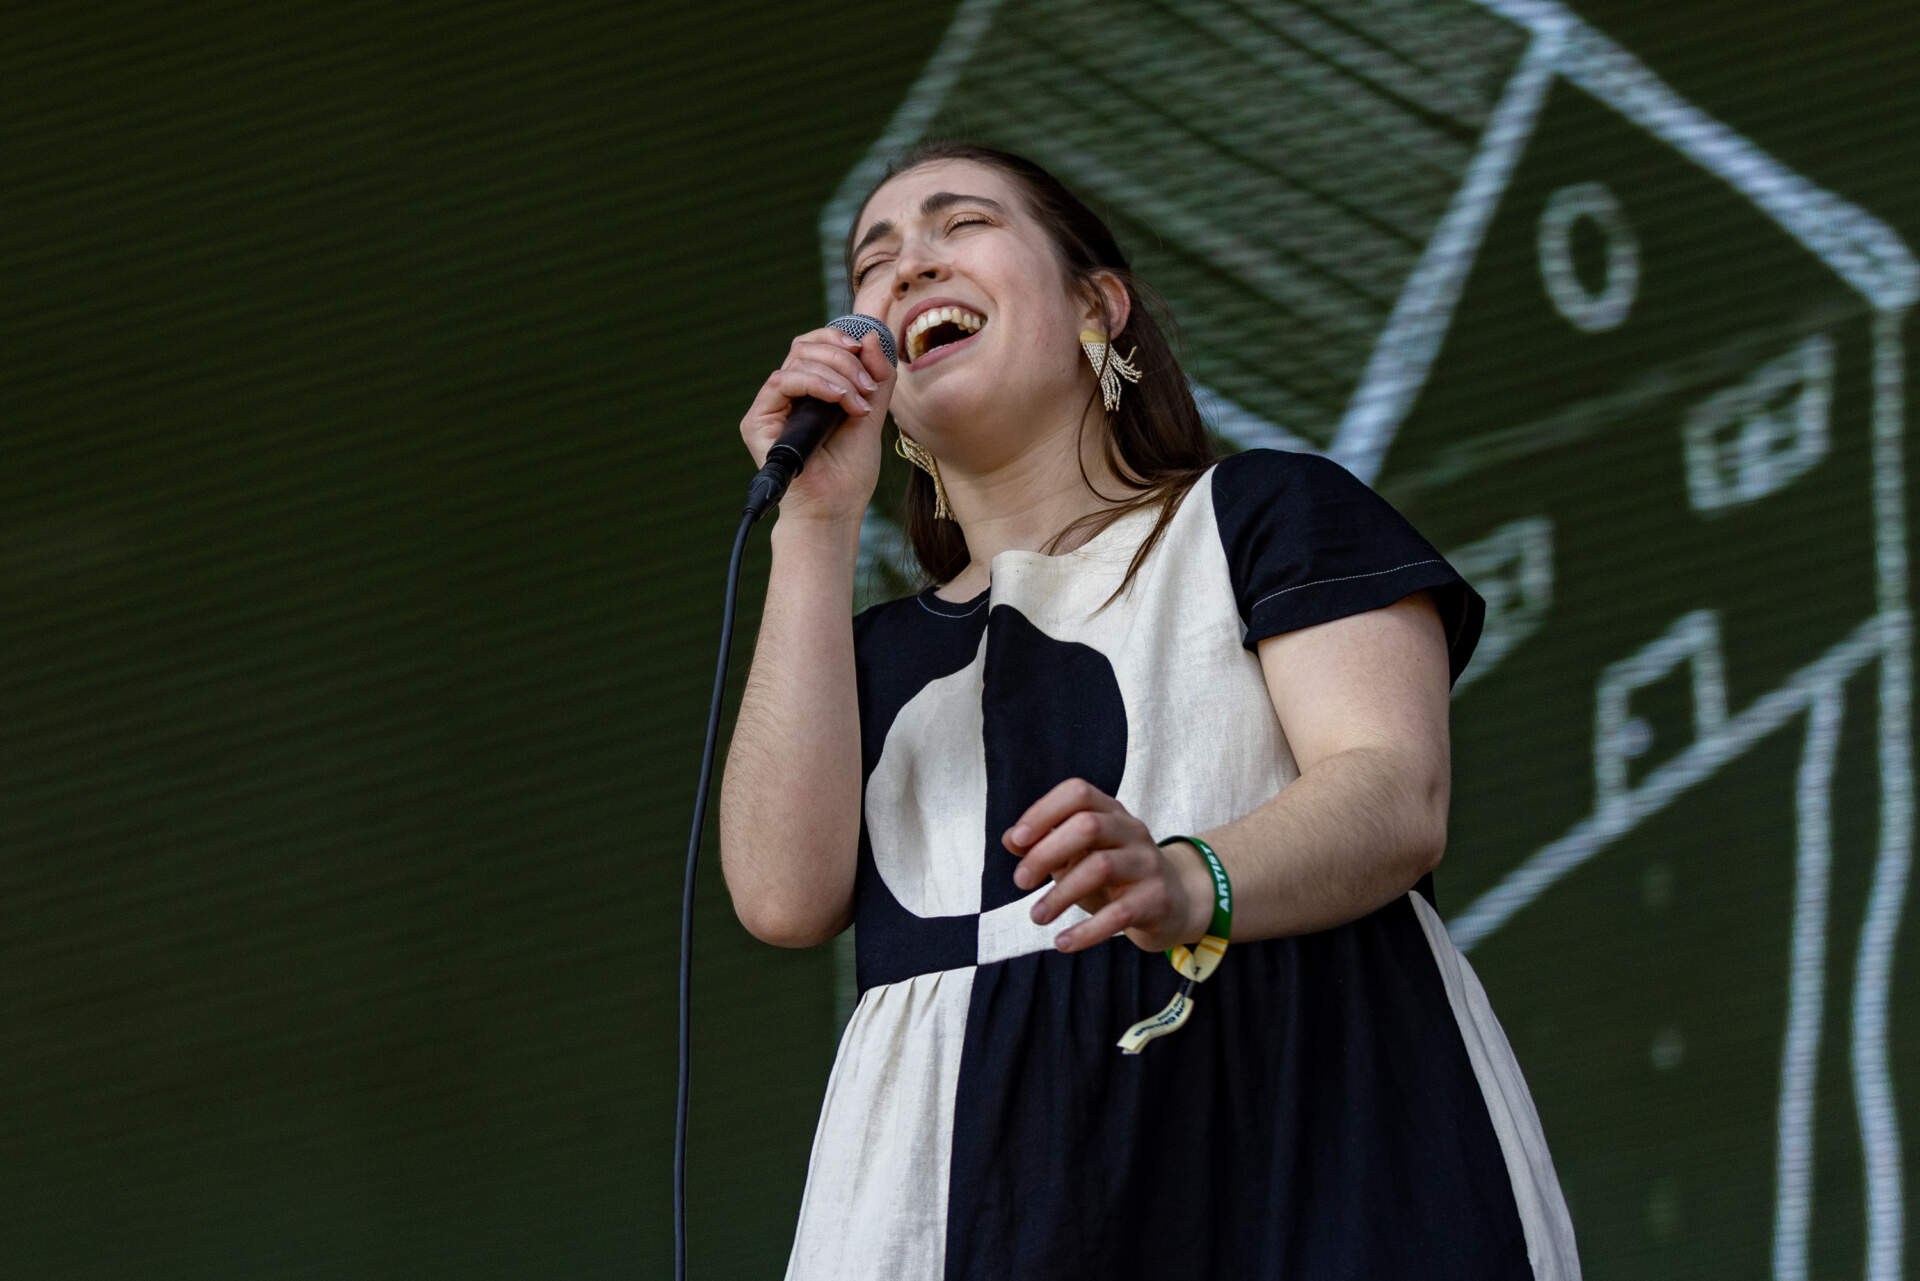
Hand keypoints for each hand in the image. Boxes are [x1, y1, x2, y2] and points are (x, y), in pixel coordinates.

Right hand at [738, 325, 896, 525]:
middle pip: (805, 346)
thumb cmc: (848, 473)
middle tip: (867, 386)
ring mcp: (770, 407)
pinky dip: (816, 383)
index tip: (867, 349)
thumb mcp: (872, 416)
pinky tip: (840, 399)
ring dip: (836, 373)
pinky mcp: (756, 421)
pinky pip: (781, 382)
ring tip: (858, 402)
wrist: (834, 510)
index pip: (816, 346)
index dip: (839, 336)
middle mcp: (787, 396)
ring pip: (797, 360)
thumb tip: (874, 335)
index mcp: (810, 392)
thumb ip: (877, 378)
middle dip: (843, 356)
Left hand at [1004, 779, 1216, 954]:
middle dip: (1046, 853)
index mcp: (1110, 812)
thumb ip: (1045, 845)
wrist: (1174, 903)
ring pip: (1101, 866)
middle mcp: (1131, 830)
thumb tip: (1010, 840)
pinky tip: (1062, 942)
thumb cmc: (1115, 875)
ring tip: (1037, 917)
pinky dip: (1086, 931)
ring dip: (1060, 894)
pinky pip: (1119, 914)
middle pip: (1088, 826)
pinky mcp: (1156, 899)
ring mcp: (1147, 863)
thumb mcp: (1079, 855)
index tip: (1016, 842)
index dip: (1043, 812)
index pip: (1078, 793)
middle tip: (1020, 881)